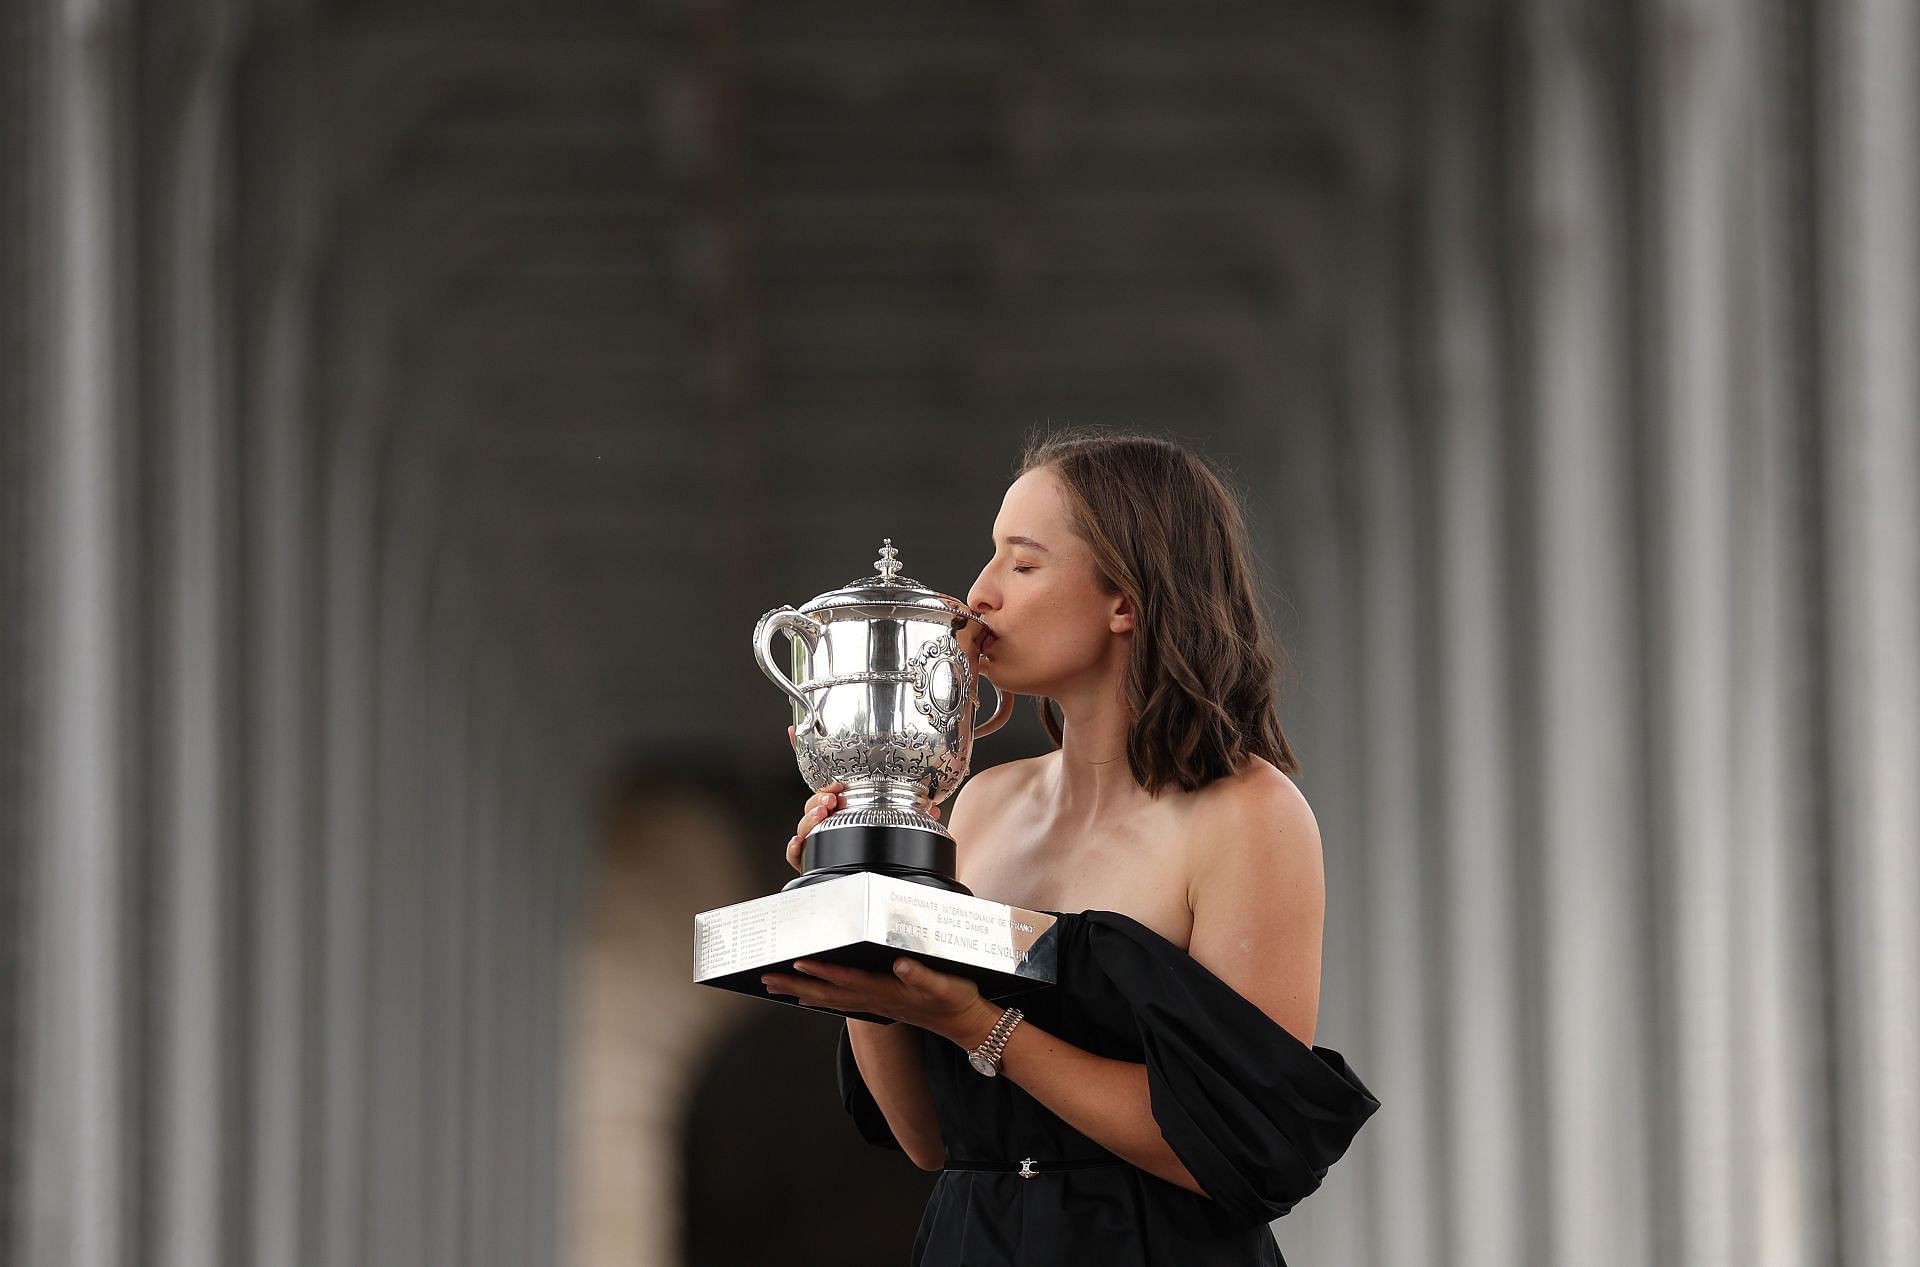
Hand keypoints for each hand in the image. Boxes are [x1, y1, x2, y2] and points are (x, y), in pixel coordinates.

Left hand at [759, 956, 1000, 1046]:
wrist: (964, 1024)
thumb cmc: (955, 1001)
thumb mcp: (946, 986)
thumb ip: (923, 976)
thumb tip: (901, 964)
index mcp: (887, 990)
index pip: (848, 979)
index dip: (822, 971)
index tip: (798, 961)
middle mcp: (875, 999)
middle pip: (828, 993)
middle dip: (796, 984)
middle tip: (767, 978)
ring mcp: (874, 1004)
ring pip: (829, 999)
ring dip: (801, 992)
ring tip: (776, 985)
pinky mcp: (878, 1004)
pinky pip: (840, 1003)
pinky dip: (819, 999)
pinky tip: (807, 997)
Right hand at [784, 724, 939, 872]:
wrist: (879, 872)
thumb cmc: (885, 842)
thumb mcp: (901, 819)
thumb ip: (914, 811)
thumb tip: (934, 808)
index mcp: (845, 801)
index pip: (823, 775)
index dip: (803, 750)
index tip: (795, 732)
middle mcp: (829, 816)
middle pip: (812, 800)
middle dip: (819, 794)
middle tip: (832, 795)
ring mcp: (820, 835)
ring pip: (804, 822)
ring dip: (810, 815)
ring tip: (824, 811)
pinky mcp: (813, 857)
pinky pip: (797, 852)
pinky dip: (795, 847)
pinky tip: (800, 842)